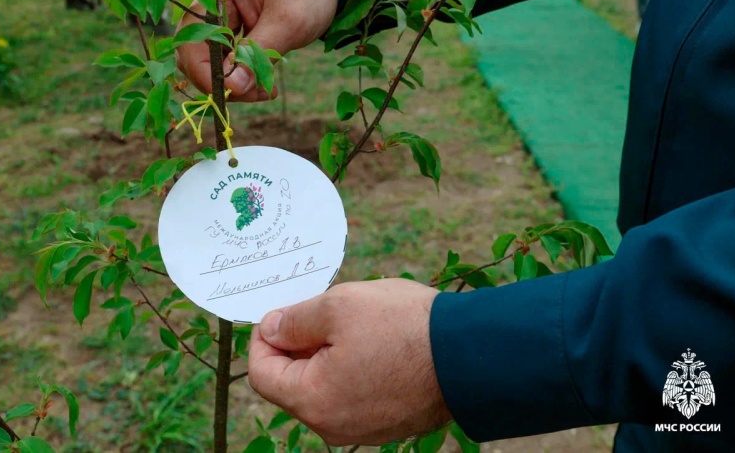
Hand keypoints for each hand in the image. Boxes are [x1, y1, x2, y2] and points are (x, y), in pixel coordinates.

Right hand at [175, 0, 337, 101]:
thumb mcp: (286, 23)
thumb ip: (257, 54)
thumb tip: (231, 88)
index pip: (191, 39)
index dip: (204, 71)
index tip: (232, 92)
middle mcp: (211, 8)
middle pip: (195, 56)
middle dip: (223, 82)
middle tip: (257, 94)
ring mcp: (221, 23)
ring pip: (211, 66)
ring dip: (235, 85)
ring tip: (266, 90)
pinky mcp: (233, 36)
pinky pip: (227, 65)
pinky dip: (243, 79)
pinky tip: (265, 85)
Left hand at [248, 279, 451, 445]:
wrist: (471, 355)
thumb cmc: (403, 328)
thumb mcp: (338, 306)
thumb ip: (294, 320)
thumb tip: (270, 329)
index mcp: (314, 401)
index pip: (262, 374)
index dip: (263, 338)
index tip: (279, 312)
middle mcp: (334, 425)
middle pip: (293, 382)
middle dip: (298, 344)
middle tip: (319, 310)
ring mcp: (363, 428)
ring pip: (325, 387)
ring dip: (326, 354)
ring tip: (352, 322)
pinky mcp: (388, 422)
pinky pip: (353, 394)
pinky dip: (351, 368)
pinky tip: (373, 342)